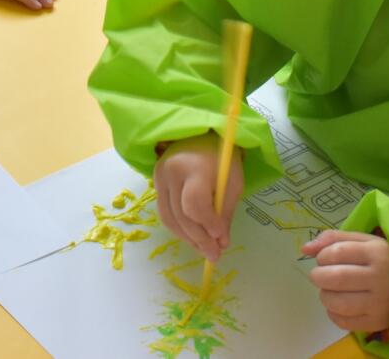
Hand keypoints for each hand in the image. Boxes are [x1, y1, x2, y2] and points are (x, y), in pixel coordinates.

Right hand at [153, 132, 243, 261]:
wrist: (202, 132)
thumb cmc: (222, 157)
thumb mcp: (233, 183)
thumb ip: (225, 213)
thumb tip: (220, 243)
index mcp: (195, 168)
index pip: (195, 205)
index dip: (208, 226)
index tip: (222, 240)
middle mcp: (171, 173)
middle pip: (181, 216)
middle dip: (199, 240)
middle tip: (215, 256)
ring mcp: (159, 177)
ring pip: (169, 218)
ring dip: (187, 239)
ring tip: (204, 250)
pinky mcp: (155, 181)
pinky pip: (165, 212)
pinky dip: (179, 228)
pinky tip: (193, 236)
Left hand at [302, 230, 388, 333]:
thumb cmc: (379, 260)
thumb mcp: (361, 241)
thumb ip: (332, 239)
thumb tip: (305, 249)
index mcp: (377, 253)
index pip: (337, 252)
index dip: (322, 256)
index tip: (324, 259)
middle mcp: (381, 278)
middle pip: (335, 278)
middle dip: (318, 276)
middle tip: (320, 276)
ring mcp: (380, 303)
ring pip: (337, 303)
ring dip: (325, 296)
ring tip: (329, 290)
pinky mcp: (376, 322)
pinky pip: (343, 322)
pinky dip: (333, 313)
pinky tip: (339, 305)